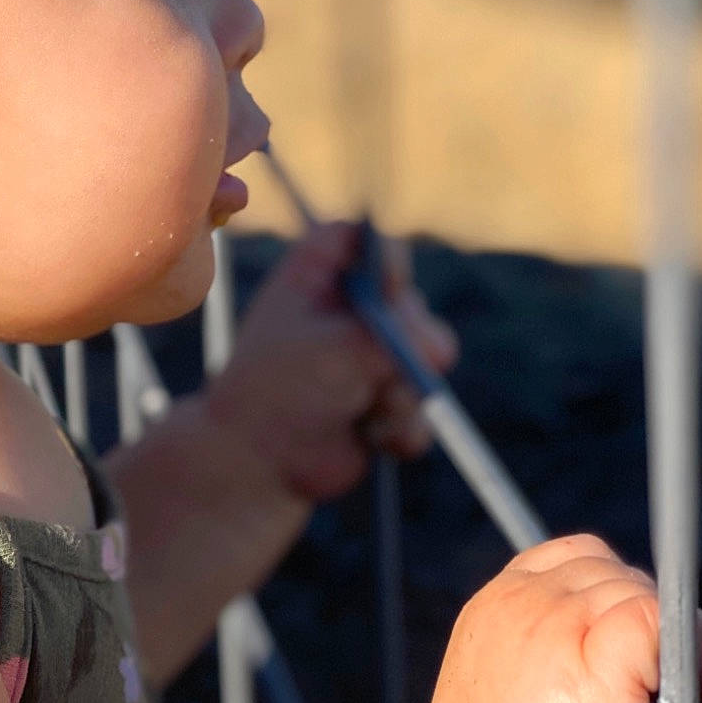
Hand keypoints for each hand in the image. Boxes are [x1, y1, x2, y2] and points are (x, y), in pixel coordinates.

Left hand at [204, 221, 458, 504]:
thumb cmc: (280, 390)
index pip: (364, 240)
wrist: (260, 462)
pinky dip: (402, 427)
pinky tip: (372, 437)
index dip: (385, 257)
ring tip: (369, 409)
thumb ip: (394, 337)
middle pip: (408, 301)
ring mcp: (368, 356)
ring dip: (403, 392)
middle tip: (389, 363)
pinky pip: (421, 409)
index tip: (390, 284)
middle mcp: (346, 311)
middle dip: (408, 339)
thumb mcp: (337, 350)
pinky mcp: (385, 400)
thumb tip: (441, 348)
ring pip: (425, 360)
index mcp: (316, 278)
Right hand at [424, 535, 662, 702]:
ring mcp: (561, 625)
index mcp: (495, 606)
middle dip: (635, 624)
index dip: (604, 600)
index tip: (610, 653)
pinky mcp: (604, 659)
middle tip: (629, 696)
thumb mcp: (497, 691)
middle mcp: (524, 603)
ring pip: (643, 593)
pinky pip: (665, 620)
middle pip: (614, 573)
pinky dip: (682, 653)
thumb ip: (534, 646)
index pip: (575, 561)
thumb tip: (595, 636)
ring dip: (658, 644)